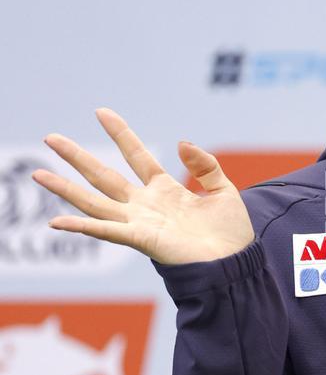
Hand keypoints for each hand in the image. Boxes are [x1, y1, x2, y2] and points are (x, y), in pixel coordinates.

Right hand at [32, 108, 254, 265]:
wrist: (237, 263)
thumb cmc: (231, 233)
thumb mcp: (223, 189)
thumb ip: (204, 165)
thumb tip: (181, 143)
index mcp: (166, 190)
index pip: (137, 155)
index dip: (120, 134)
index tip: (101, 112)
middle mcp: (146, 205)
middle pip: (105, 176)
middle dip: (78, 157)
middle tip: (50, 137)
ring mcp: (140, 222)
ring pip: (95, 202)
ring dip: (66, 188)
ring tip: (39, 173)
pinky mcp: (142, 240)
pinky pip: (107, 231)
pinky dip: (83, 226)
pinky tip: (58, 220)